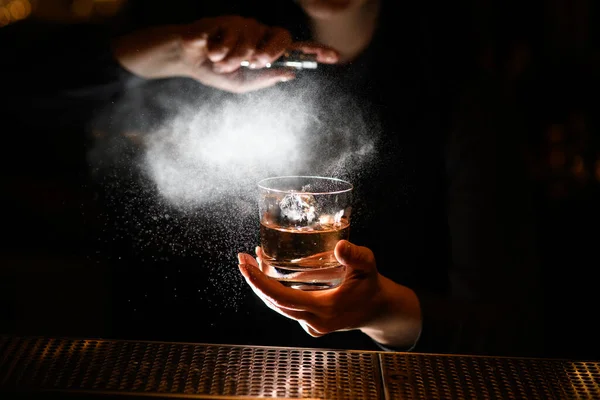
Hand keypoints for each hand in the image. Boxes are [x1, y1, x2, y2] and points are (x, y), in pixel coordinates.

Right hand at [112, 16, 338, 92]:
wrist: (185, 61)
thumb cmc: (215, 71)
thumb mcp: (242, 83)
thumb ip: (266, 78)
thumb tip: (292, 73)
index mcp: (265, 49)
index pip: (294, 48)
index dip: (314, 51)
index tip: (335, 57)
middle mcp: (258, 34)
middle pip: (280, 36)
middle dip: (269, 52)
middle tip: (255, 61)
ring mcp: (242, 24)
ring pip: (252, 38)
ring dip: (234, 56)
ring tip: (220, 61)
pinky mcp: (224, 18)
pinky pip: (230, 33)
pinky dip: (218, 49)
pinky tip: (210, 51)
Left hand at [238, 240, 421, 347]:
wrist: (378, 309)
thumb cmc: (371, 285)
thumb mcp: (368, 266)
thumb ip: (355, 256)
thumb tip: (340, 245)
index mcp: (325, 309)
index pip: (283, 298)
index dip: (260, 283)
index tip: (246, 267)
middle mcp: (314, 321)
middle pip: (274, 303)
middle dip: (254, 281)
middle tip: (241, 259)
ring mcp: (311, 325)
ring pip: (278, 306)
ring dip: (263, 286)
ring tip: (250, 262)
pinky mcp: (310, 323)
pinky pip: (287, 308)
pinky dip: (275, 291)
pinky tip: (269, 273)